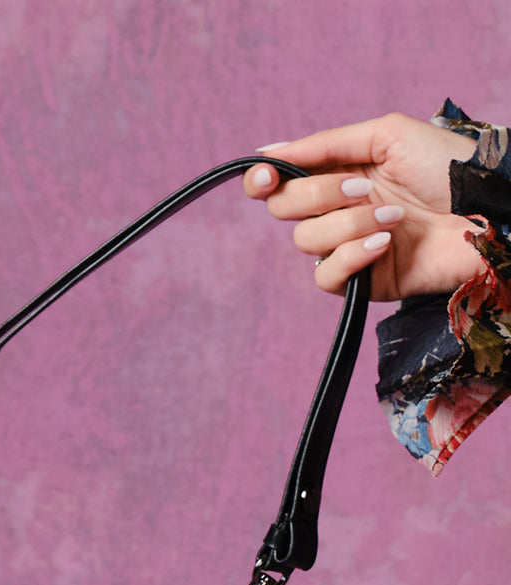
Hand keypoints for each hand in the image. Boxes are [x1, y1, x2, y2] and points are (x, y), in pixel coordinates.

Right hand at [244, 112, 487, 300]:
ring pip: (307, 241)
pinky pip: (327, 276)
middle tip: (361, 187)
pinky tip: (385, 243)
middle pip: (285, 209)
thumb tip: (268, 153)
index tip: (265, 178)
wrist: (493, 211)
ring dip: (347, 224)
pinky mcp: (363, 281)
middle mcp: (339, 208)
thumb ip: (325, 144)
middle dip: (317, 195)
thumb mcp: (388, 135)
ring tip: (393, 216)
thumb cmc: (451, 167)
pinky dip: (352, 257)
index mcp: (340, 171)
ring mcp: (349, 245)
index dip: (263, 181)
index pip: (282, 181)